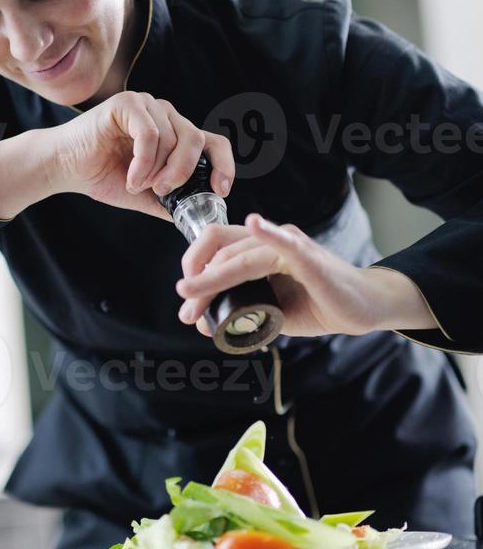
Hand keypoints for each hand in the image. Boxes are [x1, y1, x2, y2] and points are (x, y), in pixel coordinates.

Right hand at [50, 91, 234, 220]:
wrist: (64, 168)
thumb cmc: (102, 177)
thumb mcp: (145, 195)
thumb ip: (172, 202)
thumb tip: (200, 218)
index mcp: (175, 133)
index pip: (213, 142)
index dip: (224, 165)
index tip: (220, 190)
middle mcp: (165, 115)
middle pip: (197, 139)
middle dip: (184, 172)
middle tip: (163, 191)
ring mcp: (147, 105)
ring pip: (173, 138)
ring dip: (157, 170)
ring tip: (136, 185)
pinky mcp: (127, 104)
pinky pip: (150, 134)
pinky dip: (143, 161)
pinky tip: (130, 177)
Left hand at [176, 213, 436, 336]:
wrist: (361, 310)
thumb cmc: (318, 303)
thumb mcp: (270, 310)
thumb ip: (240, 311)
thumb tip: (203, 324)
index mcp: (261, 247)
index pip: (217, 244)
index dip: (194, 264)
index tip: (186, 295)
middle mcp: (272, 240)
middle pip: (223, 250)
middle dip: (199, 281)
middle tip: (186, 309)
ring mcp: (291, 246)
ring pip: (243, 256)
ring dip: (214, 278)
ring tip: (193, 296)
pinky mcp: (311, 259)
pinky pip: (288, 244)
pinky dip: (269, 233)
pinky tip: (255, 224)